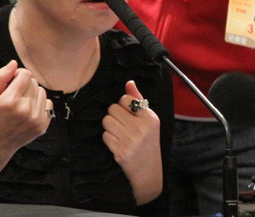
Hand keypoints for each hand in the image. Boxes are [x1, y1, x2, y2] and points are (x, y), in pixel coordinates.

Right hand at [0, 60, 53, 200]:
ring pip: (42, 91)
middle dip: (24, 84)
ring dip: (32, 93)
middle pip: (34, 82)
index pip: (25, 74)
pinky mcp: (43, 126)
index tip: (11, 83)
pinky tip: (28, 111)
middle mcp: (25, 110)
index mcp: (10, 101)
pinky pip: (48, 103)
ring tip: (21, 103)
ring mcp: (36, 119)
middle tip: (14, 95)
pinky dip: (39, 104)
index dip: (17, 75)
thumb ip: (0, 77)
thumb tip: (14, 63)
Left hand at [102, 81, 161, 204]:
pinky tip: (117, 144)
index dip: (123, 106)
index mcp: (150, 118)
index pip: (125, 99)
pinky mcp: (120, 151)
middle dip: (114, 116)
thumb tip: (129, 82)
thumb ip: (138, 100)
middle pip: (112, 108)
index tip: (128, 114)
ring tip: (119, 134)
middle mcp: (141, 128)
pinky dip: (108, 139)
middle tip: (122, 125)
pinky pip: (105, 135)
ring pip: (106, 121)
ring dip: (110, 127)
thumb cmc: (148, 143)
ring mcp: (130, 140)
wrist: (148, 172)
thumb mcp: (148, 121)